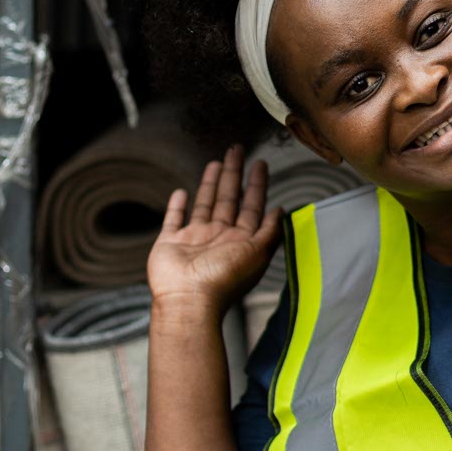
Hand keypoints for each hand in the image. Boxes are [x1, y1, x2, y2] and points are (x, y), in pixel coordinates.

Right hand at [147, 145, 282, 312]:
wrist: (188, 301)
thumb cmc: (224, 279)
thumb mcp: (258, 253)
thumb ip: (270, 230)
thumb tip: (281, 209)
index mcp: (240, 240)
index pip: (251, 205)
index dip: (256, 184)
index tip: (259, 163)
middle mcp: (219, 237)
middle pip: (228, 198)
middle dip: (233, 175)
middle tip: (236, 150)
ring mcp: (194, 240)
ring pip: (205, 204)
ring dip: (210, 184)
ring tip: (216, 163)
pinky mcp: (170, 243)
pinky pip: (174, 219)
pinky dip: (177, 206)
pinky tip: (181, 192)